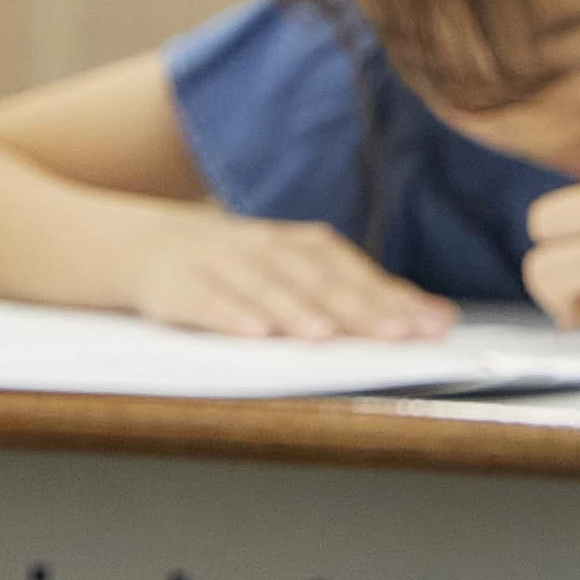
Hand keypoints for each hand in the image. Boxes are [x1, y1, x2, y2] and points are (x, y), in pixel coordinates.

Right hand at [129, 210, 452, 340]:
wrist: (142, 245)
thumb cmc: (239, 266)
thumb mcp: (294, 268)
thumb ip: (358, 292)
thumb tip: (436, 316)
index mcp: (300, 245)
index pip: (354, 272)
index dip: (393, 297)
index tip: (432, 324)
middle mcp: (266, 249)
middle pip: (317, 280)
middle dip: (359, 307)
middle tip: (397, 334)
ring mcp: (220, 265)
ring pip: (265, 287)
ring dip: (298, 310)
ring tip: (327, 335)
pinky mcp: (178, 288)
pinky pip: (206, 302)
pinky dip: (231, 316)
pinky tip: (255, 332)